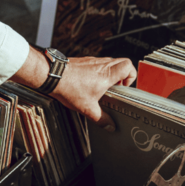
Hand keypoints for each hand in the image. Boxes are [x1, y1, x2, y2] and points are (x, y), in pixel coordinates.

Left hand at [10, 46, 136, 132]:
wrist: (53, 75)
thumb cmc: (69, 87)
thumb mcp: (88, 108)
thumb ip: (101, 118)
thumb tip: (109, 125)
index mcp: (107, 74)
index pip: (128, 66)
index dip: (131, 76)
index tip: (124, 87)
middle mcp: (102, 64)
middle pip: (122, 62)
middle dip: (124, 75)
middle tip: (117, 87)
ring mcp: (93, 61)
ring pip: (110, 62)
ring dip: (111, 73)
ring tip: (104, 87)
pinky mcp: (85, 60)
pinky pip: (99, 63)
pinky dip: (100, 71)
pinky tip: (91, 83)